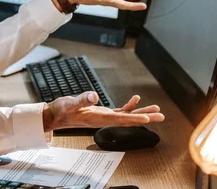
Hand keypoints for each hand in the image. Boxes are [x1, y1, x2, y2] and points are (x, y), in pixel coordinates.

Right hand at [42, 92, 164, 130]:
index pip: (120, 120)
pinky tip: (135, 99)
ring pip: (127, 116)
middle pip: (129, 120)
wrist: (55, 115)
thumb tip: (93, 96)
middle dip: (145, 118)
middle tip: (161, 116)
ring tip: (156, 110)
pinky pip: (119, 111)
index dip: (135, 119)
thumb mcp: (70, 103)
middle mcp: (104, 120)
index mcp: (98, 118)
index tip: (148, 119)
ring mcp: (104, 117)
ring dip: (141, 113)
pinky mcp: (102, 113)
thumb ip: (82, 100)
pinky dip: (129, 106)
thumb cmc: (62, 111)